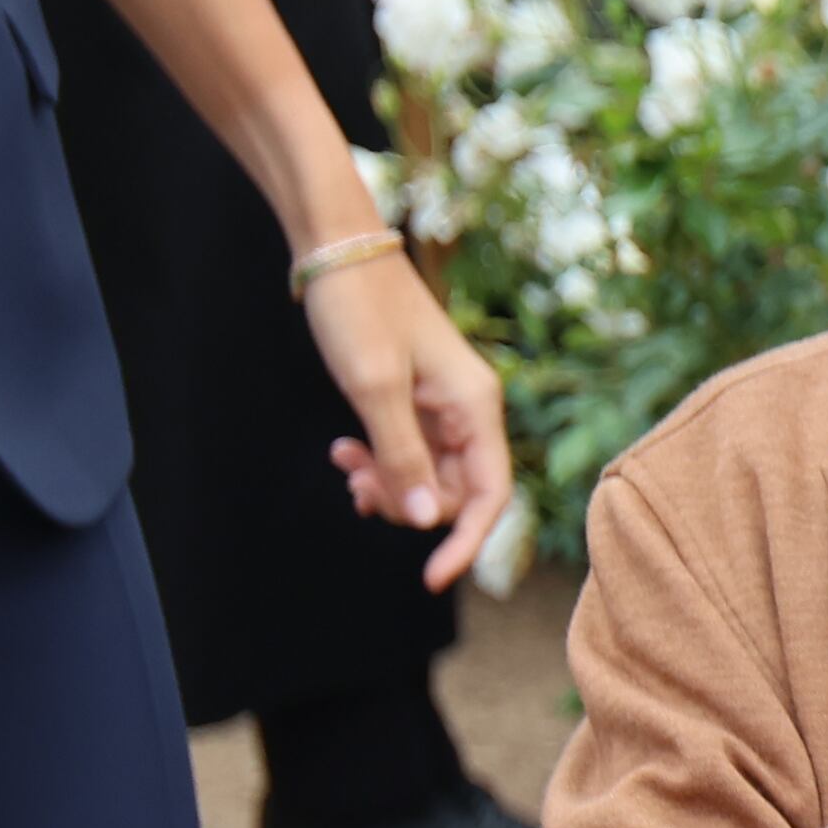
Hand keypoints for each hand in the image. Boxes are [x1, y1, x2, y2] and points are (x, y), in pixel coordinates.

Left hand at [306, 249, 513, 587]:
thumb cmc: (359, 309)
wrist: (337, 249)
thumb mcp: (373, 387)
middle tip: (356, 485)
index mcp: (476, 406)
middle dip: (408, 505)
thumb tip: (425, 518)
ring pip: (426, 476)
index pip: (489, 495)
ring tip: (345, 463)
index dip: (466, 542)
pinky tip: (347, 453)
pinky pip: (408, 454)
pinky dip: (379, 464)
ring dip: (387, 484)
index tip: (429, 578)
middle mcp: (469, 410)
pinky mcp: (415, 400)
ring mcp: (442, 406)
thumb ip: (402, 454)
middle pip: (455, 491)